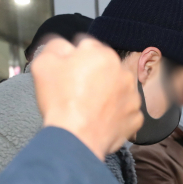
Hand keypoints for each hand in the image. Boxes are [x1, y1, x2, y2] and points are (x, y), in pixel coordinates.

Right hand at [31, 38, 142, 160]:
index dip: (74, 58)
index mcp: (104, 55)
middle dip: (94, 76)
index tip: (67, 71)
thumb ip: (57, 47)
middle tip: (77, 91)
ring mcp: (134, 96)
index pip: (88, 47)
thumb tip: (65, 46)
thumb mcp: (45, 63)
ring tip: (89, 107)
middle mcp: (124, 73)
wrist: (77, 137)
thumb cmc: (61, 100)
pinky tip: (101, 120)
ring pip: (118, 90)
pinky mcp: (137, 117)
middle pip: (106, 69)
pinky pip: (125, 111)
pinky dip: (116, 115)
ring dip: (107, 94)